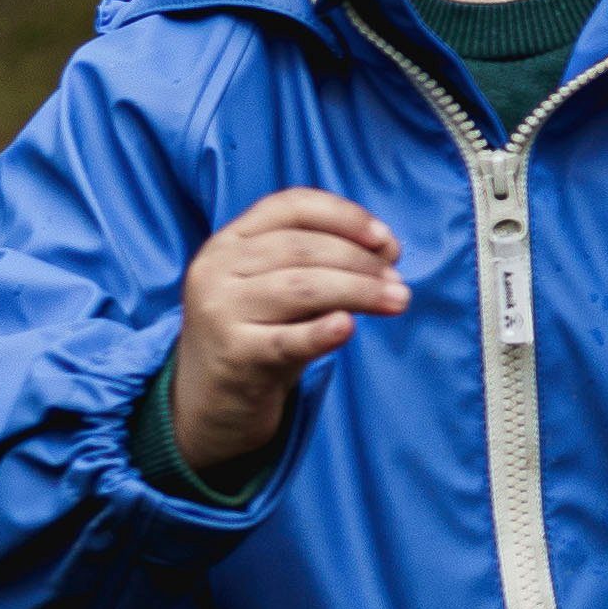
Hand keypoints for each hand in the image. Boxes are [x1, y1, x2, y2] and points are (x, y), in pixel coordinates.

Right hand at [170, 187, 410, 482]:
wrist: (209, 403)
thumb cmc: (257, 336)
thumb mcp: (279, 291)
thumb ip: (321, 265)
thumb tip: (387, 251)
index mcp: (229, 241)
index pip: (291, 206)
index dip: (344, 216)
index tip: (385, 239)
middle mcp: (217, 269)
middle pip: (302, 248)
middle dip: (360, 260)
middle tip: (398, 283)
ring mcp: (221, 312)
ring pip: (300, 287)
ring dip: (358, 291)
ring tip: (397, 301)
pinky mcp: (234, 356)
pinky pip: (285, 340)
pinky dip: (320, 332)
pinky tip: (348, 327)